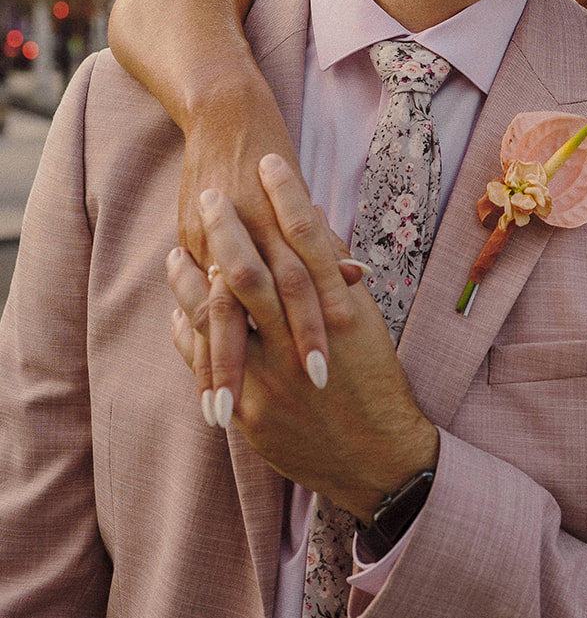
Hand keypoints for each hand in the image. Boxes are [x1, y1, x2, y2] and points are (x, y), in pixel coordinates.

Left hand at [168, 156, 438, 517]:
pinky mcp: (251, 411)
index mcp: (341, 312)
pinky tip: (179, 310)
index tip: (271, 161)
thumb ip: (335, 272)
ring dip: (192, 278)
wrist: (378, 456)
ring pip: (220, 314)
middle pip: (255, 268)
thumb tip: (312, 221)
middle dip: (228, 227)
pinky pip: (206, 361)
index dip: (288, 195)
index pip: (309, 237)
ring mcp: (273, 377)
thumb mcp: (366, 320)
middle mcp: (304, 341)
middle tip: (209, 195)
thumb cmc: (376, 380)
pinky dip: (189, 330)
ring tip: (177, 253)